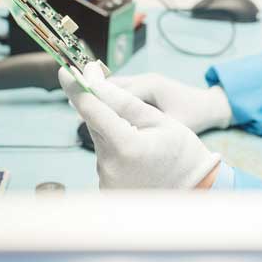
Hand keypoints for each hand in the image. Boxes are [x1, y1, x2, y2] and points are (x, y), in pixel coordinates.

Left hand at [59, 62, 221, 188]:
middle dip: (101, 108)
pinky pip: (105, 157)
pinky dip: (115, 150)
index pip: (91, 110)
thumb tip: (95, 83)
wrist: (196, 191)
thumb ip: (124, 102)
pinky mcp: (106, 189)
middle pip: (94, 124)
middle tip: (118, 100)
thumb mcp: (159, 120)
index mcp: (125, 146)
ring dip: (111, 131)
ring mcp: (106, 181)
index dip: (76, 87)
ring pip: (100, 140)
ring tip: (143, 139)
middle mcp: (109, 166)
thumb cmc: (182, 153)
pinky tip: (137, 155)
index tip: (66, 70)